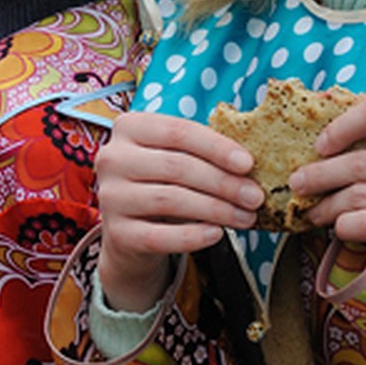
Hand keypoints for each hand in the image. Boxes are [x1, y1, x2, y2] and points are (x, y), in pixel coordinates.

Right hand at [95, 111, 263, 310]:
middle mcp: (112, 158)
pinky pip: (160, 236)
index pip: (177, 131)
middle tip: (255, 197)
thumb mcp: (174, 157)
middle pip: (176, 166)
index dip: (215, 146)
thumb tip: (249, 164)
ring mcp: (111, 196)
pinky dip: (193, 236)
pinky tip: (216, 234)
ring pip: (170, 200)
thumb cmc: (162, 183)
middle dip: (223, 182)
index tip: (247, 163)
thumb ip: (202, 153)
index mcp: (128, 128)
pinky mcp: (117, 232)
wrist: (131, 229)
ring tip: (245, 217)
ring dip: (216, 209)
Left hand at [291, 91, 365, 246]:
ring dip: (328, 204)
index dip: (342, 127)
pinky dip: (346, 224)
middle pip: (361, 163)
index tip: (321, 145)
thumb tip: (329, 114)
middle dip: (320, 175)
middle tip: (298, 182)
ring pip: (360, 196)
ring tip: (315, 210)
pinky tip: (342, 225)